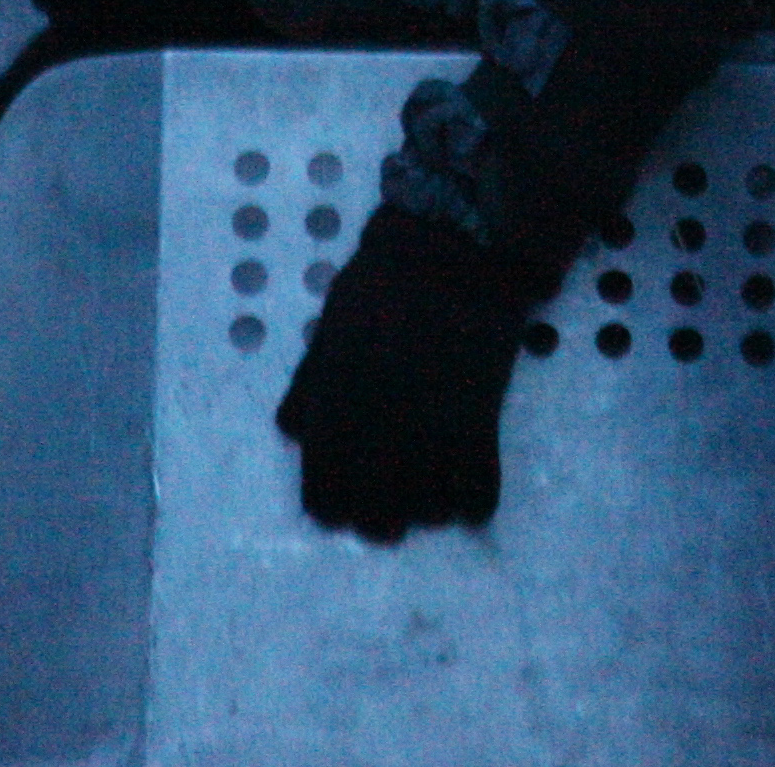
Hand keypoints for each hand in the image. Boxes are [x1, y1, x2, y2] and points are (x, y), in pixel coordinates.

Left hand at [274, 203, 555, 540]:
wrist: (451, 254)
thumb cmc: (381, 284)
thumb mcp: (327, 331)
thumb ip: (308, 387)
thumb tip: (294, 434)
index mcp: (332, 415)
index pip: (323, 499)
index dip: (334, 507)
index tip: (346, 501)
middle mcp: (376, 439)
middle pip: (375, 521)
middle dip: (381, 520)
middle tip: (393, 505)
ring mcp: (429, 437)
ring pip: (426, 516)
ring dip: (428, 511)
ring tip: (435, 492)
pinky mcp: (480, 428)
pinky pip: (477, 497)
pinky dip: (473, 503)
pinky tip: (471, 486)